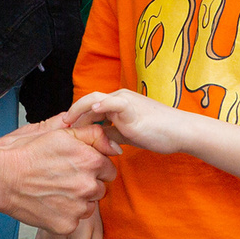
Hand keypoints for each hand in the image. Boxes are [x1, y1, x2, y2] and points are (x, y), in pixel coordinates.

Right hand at [0, 111, 115, 233]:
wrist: (0, 178)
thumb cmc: (26, 153)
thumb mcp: (60, 133)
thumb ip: (92, 135)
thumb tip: (114, 145)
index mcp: (91, 160)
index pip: (108, 168)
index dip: (92, 166)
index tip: (75, 166)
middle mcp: (88, 185)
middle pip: (101, 188)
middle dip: (87, 184)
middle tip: (63, 179)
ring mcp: (78, 207)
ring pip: (89, 206)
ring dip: (77, 201)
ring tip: (54, 191)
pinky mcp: (66, 225)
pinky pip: (75, 221)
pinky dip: (64, 215)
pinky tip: (48, 203)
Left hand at [67, 88, 197, 157]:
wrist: (180, 131)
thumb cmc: (159, 133)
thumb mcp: (129, 135)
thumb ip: (112, 134)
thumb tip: (97, 140)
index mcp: (118, 103)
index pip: (91, 107)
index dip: (77, 118)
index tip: (65, 130)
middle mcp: (119, 97)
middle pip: (87, 102)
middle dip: (72, 115)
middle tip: (59, 128)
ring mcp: (124, 101)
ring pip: (93, 100)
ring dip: (78, 111)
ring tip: (66, 124)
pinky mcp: (130, 108)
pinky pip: (111, 103)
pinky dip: (99, 105)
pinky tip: (91, 112)